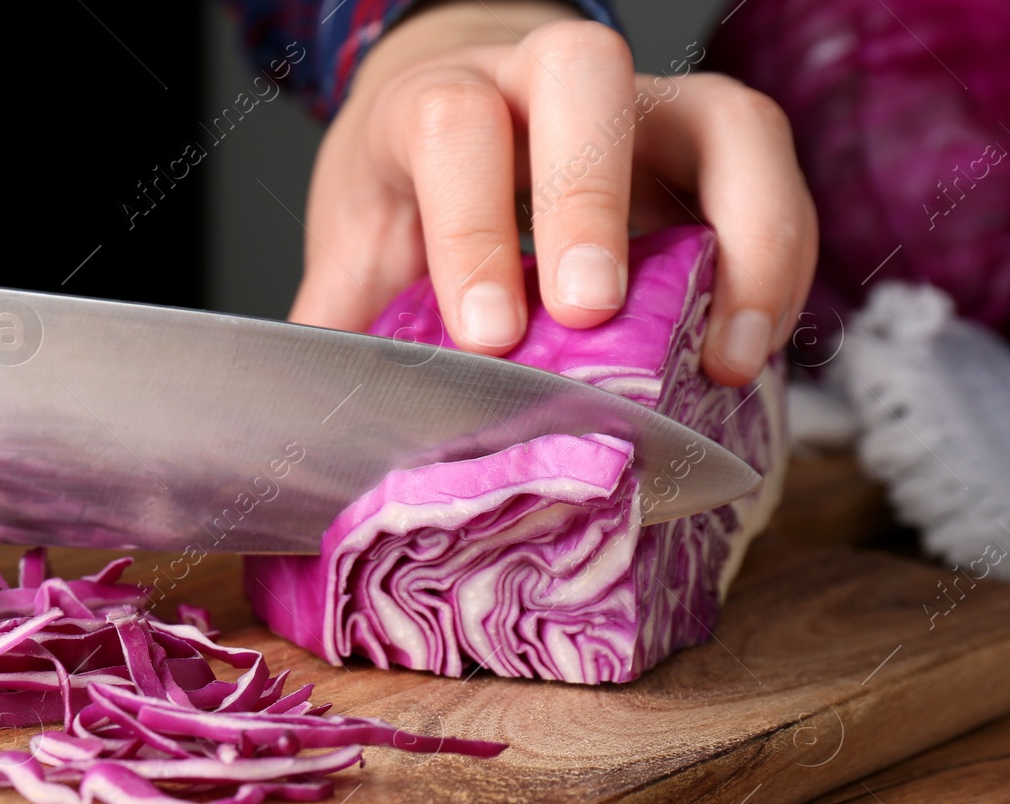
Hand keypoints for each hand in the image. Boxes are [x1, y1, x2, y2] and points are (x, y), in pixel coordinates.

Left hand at [290, 0, 816, 385]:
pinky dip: (778, 266)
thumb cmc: (408, 191)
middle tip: (590, 313)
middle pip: (586, 75)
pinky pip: (772, 180)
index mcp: (439, 101)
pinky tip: (744, 348)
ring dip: (746, 236)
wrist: (458, 118)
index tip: (486, 334)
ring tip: (725, 355)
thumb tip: (326, 426)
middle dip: (592, 198)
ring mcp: (645, 106)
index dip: (470, 227)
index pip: (452, 125)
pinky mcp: (710, 150)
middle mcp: (543, 80)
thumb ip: (343, 322)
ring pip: (728, 118)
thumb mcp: (357, 248)